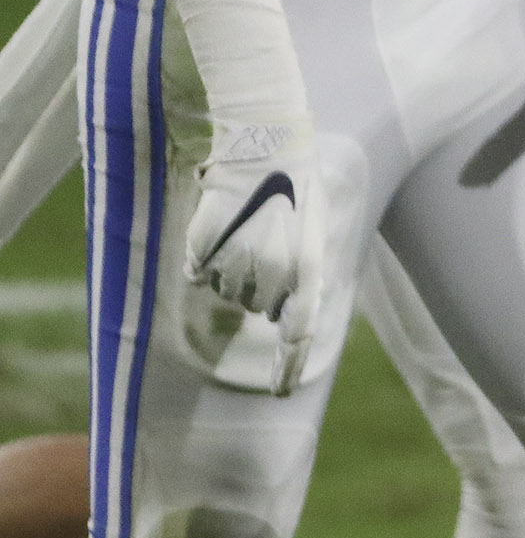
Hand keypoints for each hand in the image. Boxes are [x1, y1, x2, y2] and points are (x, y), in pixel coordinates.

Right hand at [184, 116, 322, 393]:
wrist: (267, 145)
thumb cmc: (296, 187)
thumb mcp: (313, 233)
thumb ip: (300, 276)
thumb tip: (282, 317)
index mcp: (308, 270)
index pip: (300, 333)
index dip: (288, 367)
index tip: (281, 392)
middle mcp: (274, 274)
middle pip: (256, 308)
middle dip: (259, 287)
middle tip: (265, 243)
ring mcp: (238, 265)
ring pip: (226, 291)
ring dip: (233, 268)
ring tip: (247, 227)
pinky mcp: (206, 253)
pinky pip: (199, 271)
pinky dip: (206, 256)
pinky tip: (221, 225)